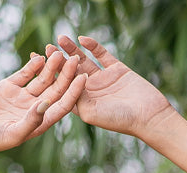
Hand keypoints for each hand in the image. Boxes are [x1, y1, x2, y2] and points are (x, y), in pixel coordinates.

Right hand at [0, 51, 86, 157]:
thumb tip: (47, 103)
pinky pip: (25, 74)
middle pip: (55, 89)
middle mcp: (34, 109)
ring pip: (41, 79)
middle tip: (75, 59)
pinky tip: (40, 57)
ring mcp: (22, 97)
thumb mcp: (13, 133)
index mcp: (40, 123)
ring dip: (51, 67)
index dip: (74, 92)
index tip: (84, 79)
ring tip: (59, 53)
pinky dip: (32, 65)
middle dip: (66, 75)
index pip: (62, 105)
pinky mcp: (9, 87)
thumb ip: (31, 120)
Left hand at [47, 36, 175, 139]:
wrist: (148, 115)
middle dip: (58, 60)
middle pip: (71, 72)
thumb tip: (64, 83)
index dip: (50, 76)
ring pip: (84, 61)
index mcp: (82, 104)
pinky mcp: (116, 69)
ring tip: (60, 38)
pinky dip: (93, 46)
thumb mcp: (93, 113)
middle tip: (46, 48)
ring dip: (72, 50)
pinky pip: (102, 55)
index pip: (62, 87)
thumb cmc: (121, 120)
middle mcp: (91, 91)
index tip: (37, 65)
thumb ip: (77, 99)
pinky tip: (82, 39)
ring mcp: (103, 79)